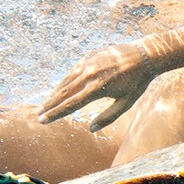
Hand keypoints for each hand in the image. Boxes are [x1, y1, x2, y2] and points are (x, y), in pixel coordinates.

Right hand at [39, 42, 158, 130]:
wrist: (144, 55)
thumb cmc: (137, 82)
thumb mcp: (126, 103)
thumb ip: (108, 117)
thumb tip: (91, 129)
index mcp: (98, 88)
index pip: (71, 104)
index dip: (55, 113)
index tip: (43, 120)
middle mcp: (89, 75)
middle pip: (64, 93)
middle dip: (50, 105)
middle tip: (38, 115)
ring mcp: (88, 64)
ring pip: (66, 81)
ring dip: (54, 93)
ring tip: (45, 105)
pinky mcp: (89, 57)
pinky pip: (72, 71)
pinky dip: (64, 81)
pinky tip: (58, 89)